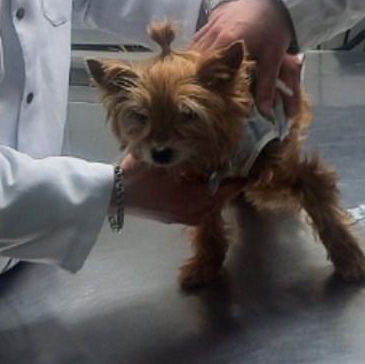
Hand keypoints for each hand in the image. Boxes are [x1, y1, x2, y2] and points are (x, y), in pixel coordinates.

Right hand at [120, 155, 243, 226]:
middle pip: (220, 199)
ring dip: (214, 193)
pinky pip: (197, 211)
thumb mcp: (167, 157)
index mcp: (196, 197)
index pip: (228, 188)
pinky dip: (202, 200)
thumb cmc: (140, 173)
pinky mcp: (172, 219)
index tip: (250, 171)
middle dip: (227, 186)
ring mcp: (183, 218)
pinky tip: (197, 188)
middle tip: (234, 171)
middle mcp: (194, 212)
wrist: (114, 195)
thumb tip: (206, 144)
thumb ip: (188, 154)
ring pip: (209, 206)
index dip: (240, 179)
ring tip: (217, 178)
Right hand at [191, 0, 293, 114]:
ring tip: (196, 80)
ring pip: (193, 48)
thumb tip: (265, 113)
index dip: (205, 85)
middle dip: (196, 76)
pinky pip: (196, 37)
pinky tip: (198, 61)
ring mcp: (211, 25)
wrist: (274, 0)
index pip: (208, 69)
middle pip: (197, 59)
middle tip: (199, 92)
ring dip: (194, 63)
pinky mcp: (211, 20)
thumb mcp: (273, 59)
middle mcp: (215, 34)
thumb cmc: (275, 29)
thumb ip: (266, 86)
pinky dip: (195, 50)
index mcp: (229, 43)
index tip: (206, 98)